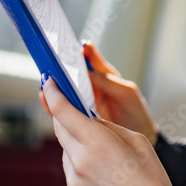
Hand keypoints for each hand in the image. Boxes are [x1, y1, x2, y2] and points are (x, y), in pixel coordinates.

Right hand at [40, 42, 158, 143]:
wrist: (140, 138)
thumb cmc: (136, 113)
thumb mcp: (126, 93)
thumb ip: (106, 81)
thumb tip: (86, 69)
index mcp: (104, 76)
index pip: (88, 60)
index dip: (77, 53)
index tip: (67, 47)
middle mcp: (92, 87)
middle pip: (72, 75)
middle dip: (59, 70)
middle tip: (49, 65)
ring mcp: (85, 102)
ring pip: (65, 92)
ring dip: (54, 88)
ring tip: (45, 84)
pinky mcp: (80, 117)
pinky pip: (64, 109)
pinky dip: (54, 106)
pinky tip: (48, 103)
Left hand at [44, 76, 182, 185]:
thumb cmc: (153, 180)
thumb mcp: (137, 141)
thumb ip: (108, 127)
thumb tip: (89, 121)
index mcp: (98, 143)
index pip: (63, 112)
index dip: (54, 94)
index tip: (50, 84)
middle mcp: (80, 162)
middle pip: (61, 131)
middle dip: (68, 121)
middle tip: (79, 117)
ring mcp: (74, 184)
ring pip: (67, 155)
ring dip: (78, 150)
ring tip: (105, 162)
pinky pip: (72, 178)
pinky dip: (82, 173)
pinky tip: (104, 182)